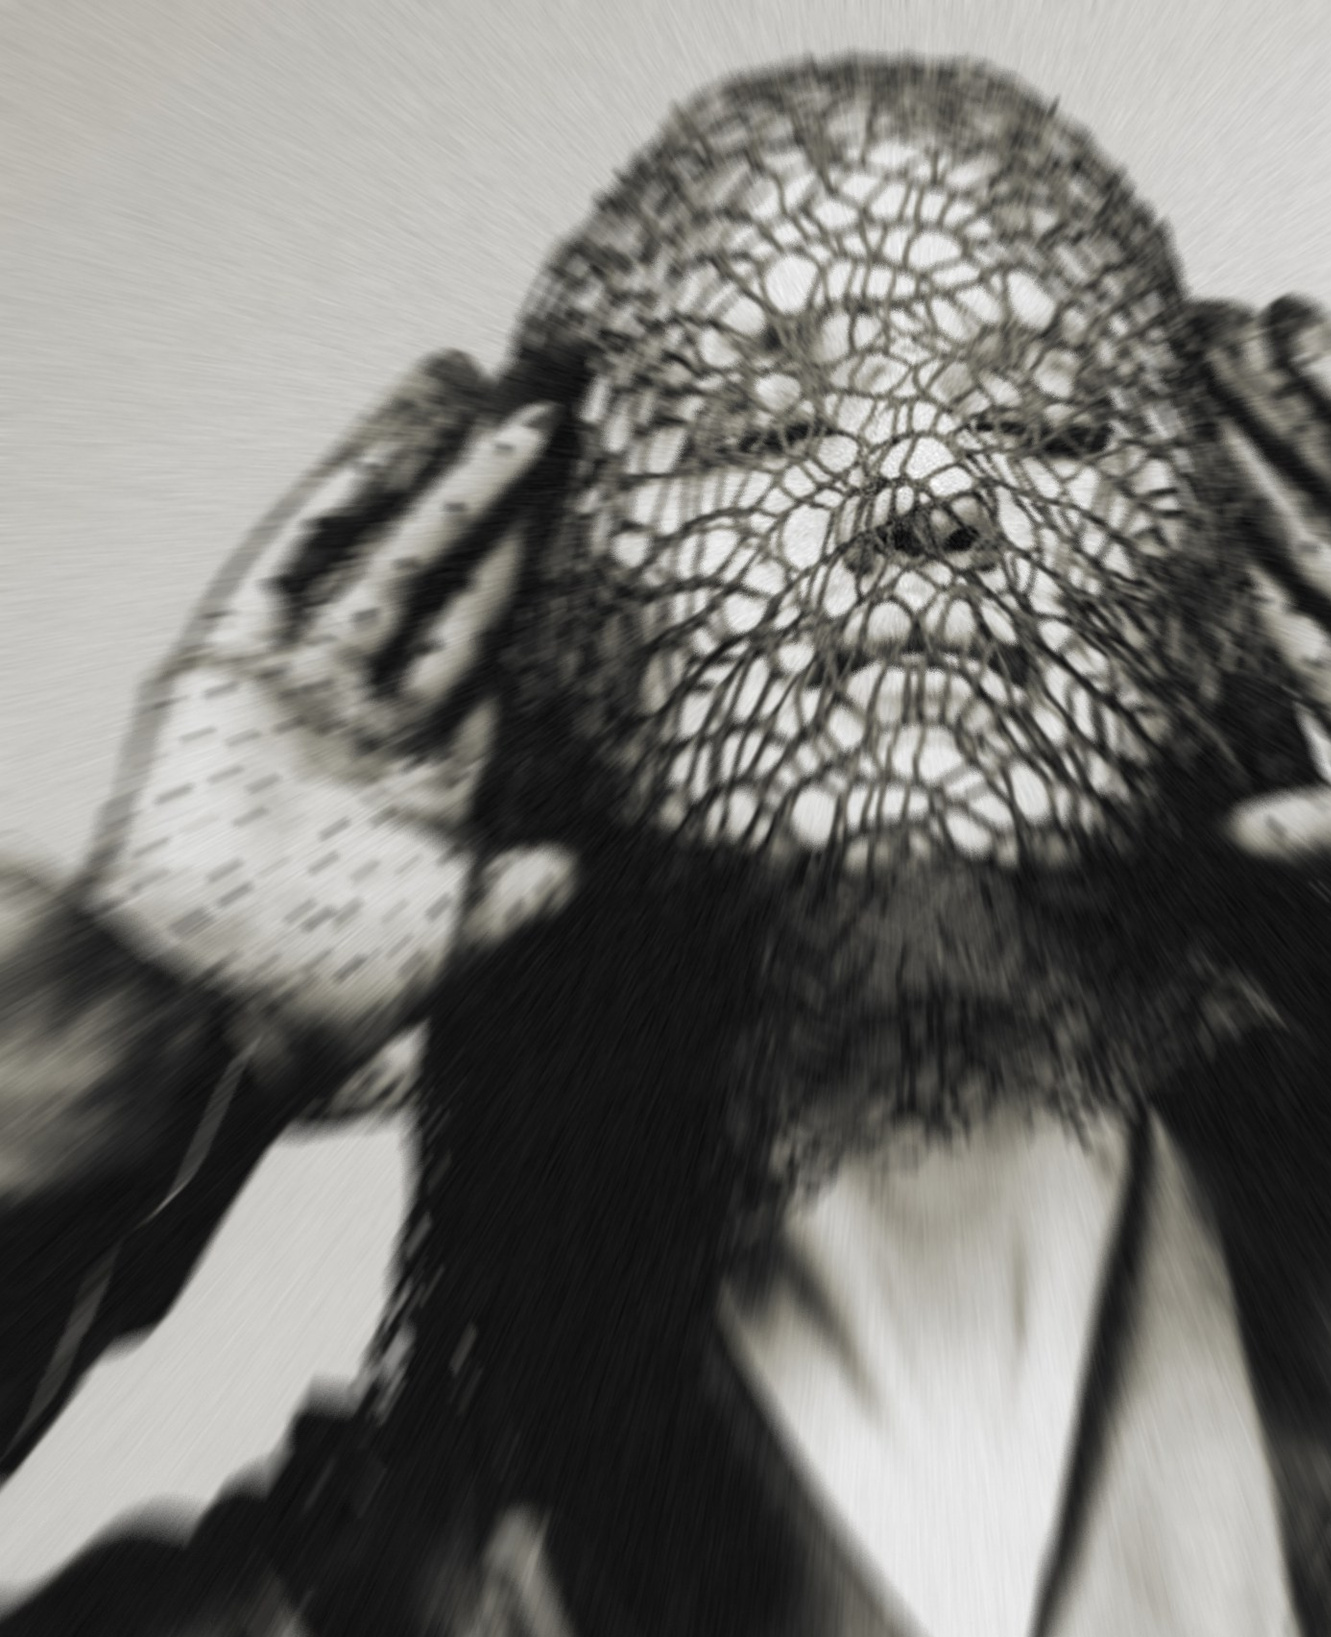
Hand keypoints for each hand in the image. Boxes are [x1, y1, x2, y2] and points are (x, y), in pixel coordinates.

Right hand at [82, 358, 577, 1104]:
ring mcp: (295, 685)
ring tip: (482, 390)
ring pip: (377, 556)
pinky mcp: (222, 666)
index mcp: (420, 772)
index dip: (531, 576)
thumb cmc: (324, 994)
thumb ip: (510, 898)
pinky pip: (285, 567)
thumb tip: (571, 872)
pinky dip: (333, 508)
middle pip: (445, 583)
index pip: (490, 649)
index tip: (580, 506)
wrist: (205, 1007)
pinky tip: (390, 448)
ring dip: (430, 477)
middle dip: (496, 501)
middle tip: (550, 411)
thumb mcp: (449, 940)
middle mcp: (363, 714)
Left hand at [1201, 299, 1330, 912]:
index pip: (1273, 600)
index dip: (1217, 541)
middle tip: (1170, 364)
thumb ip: (1314, 830)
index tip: (1155, 484)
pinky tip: (1296, 334)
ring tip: (1215, 333)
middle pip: (1298, 514)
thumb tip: (1229, 835)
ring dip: (1277, 400)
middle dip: (1236, 446)